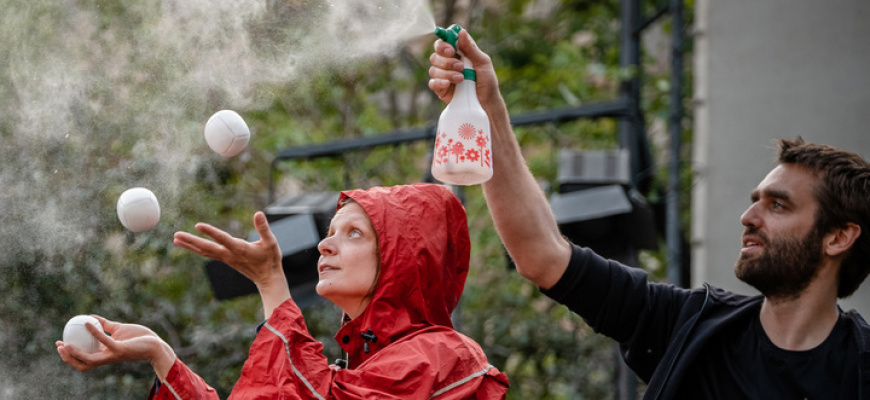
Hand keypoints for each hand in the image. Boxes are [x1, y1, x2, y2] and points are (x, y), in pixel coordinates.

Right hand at [56, 315, 175, 378]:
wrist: (155, 343)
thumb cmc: (138, 337)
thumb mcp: (118, 330)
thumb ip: (106, 325)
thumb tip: (91, 317)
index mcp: (105, 355)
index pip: (83, 359)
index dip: (69, 355)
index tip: (60, 344)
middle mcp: (107, 358)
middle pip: (82, 364)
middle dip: (68, 358)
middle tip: (59, 346)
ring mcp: (113, 355)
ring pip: (89, 359)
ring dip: (75, 353)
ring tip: (65, 343)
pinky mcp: (120, 349)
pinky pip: (104, 340)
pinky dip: (95, 332)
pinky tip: (87, 322)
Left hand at [174, 211, 283, 288]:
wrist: (267, 278)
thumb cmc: (270, 259)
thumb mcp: (271, 242)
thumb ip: (263, 228)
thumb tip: (258, 213)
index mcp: (240, 249)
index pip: (222, 238)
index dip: (210, 231)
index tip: (198, 225)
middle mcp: (229, 254)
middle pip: (206, 247)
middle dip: (191, 241)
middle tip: (176, 235)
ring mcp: (226, 258)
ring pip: (204, 251)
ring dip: (190, 245)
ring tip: (176, 239)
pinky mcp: (226, 260)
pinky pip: (208, 253)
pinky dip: (197, 249)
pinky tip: (191, 245)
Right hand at [428, 29, 503, 112]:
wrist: (487, 104)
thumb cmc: (487, 82)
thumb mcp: (483, 63)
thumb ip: (471, 48)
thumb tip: (461, 32)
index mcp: (459, 54)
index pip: (444, 43)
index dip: (443, 44)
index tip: (451, 50)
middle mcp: (449, 63)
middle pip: (435, 55)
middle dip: (446, 60)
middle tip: (460, 66)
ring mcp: (443, 76)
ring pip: (433, 69)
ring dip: (446, 72)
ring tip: (461, 78)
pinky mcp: (441, 89)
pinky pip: (432, 83)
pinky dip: (439, 82)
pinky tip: (448, 84)